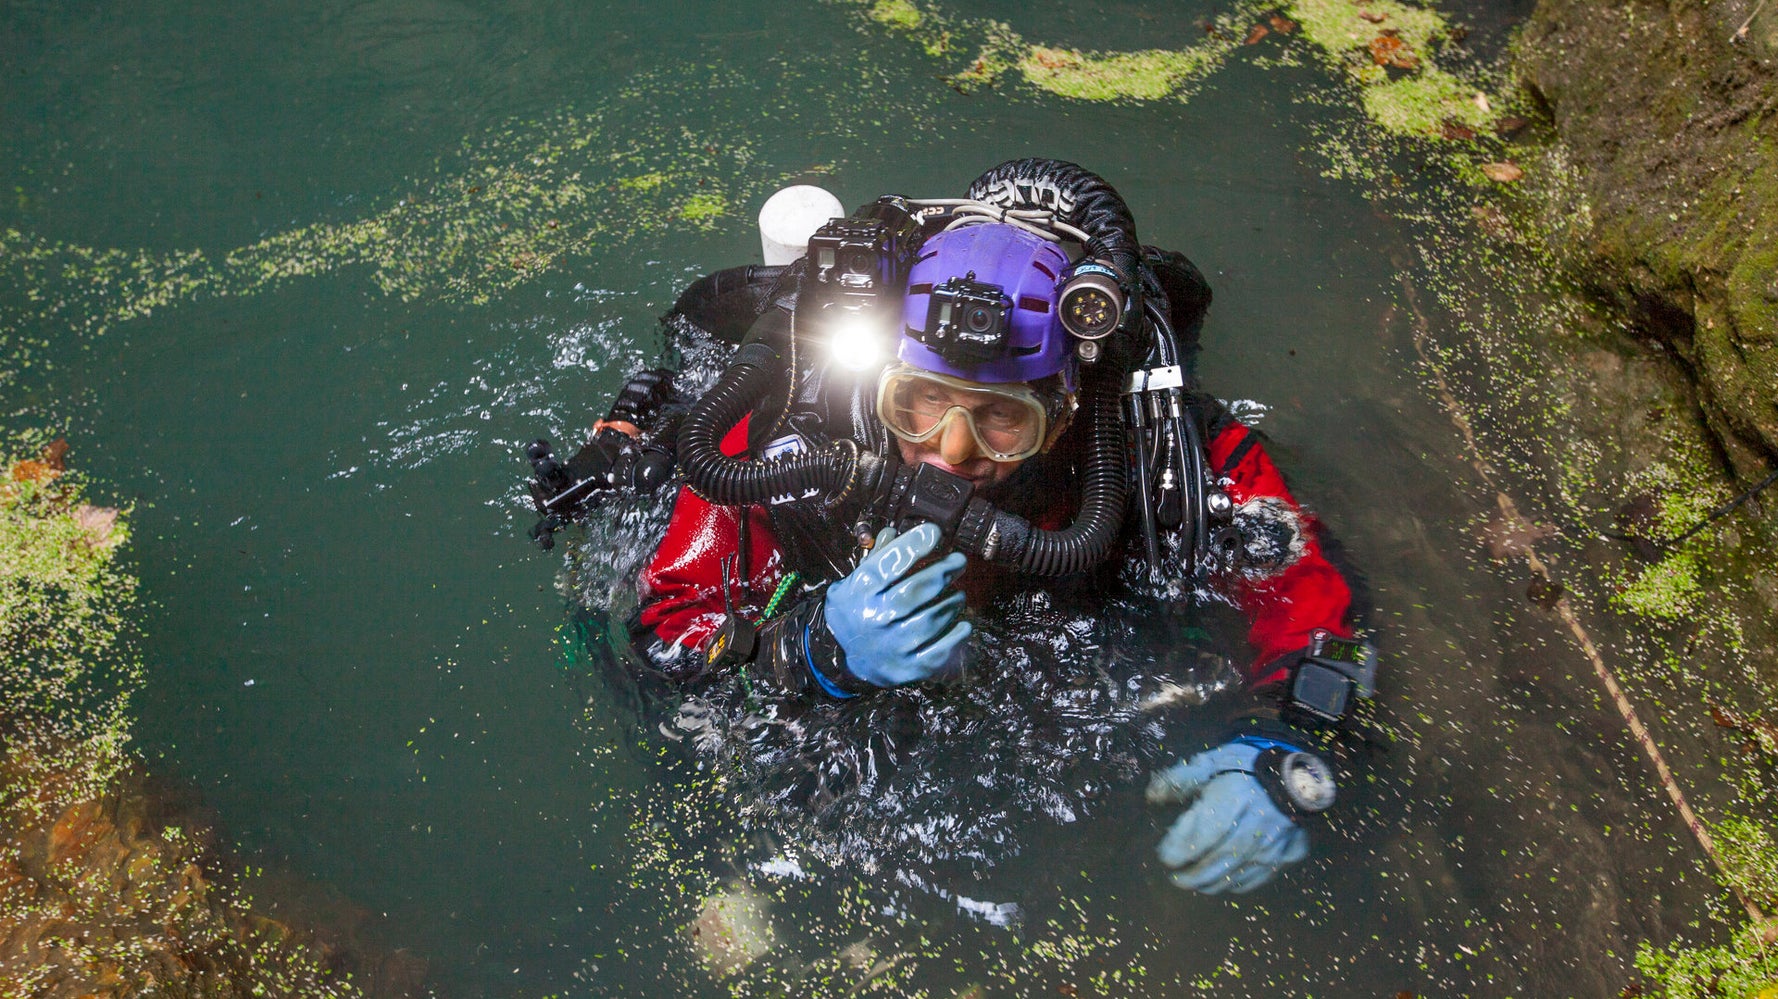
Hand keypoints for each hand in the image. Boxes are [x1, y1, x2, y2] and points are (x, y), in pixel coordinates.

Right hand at [824, 524, 970, 686]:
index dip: (913, 545)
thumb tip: (895, 532)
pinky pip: (938, 652)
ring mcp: (891, 646)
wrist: (846, 657)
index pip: (888, 564)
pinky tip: (963, 623)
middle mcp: (873, 618)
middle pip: (914, 592)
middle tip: (959, 561)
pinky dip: (955, 636)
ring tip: (959, 594)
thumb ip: (876, 558)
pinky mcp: (907, 669)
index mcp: (859, 592)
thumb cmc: (858, 609)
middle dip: (942, 572)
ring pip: (930, 620)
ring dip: (952, 602)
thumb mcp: (855, 581)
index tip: (935, 533)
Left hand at [1146, 740, 1308, 893]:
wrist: (1294, 774)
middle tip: (1176, 878)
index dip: (1183, 847)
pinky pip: (1258, 877)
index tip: (1165, 857)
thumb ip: (1181, 779)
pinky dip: (1237, 884)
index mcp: (1235, 797)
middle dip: (1194, 874)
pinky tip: (1223, 882)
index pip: (1205, 831)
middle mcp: (1256, 824)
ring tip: (1194, 884)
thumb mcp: (1211, 762)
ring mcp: (1273, 842)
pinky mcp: (1285, 853)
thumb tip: (1152, 797)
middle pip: (1220, 858)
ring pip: (1238, 872)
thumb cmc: (1246, 766)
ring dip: (1212, 883)